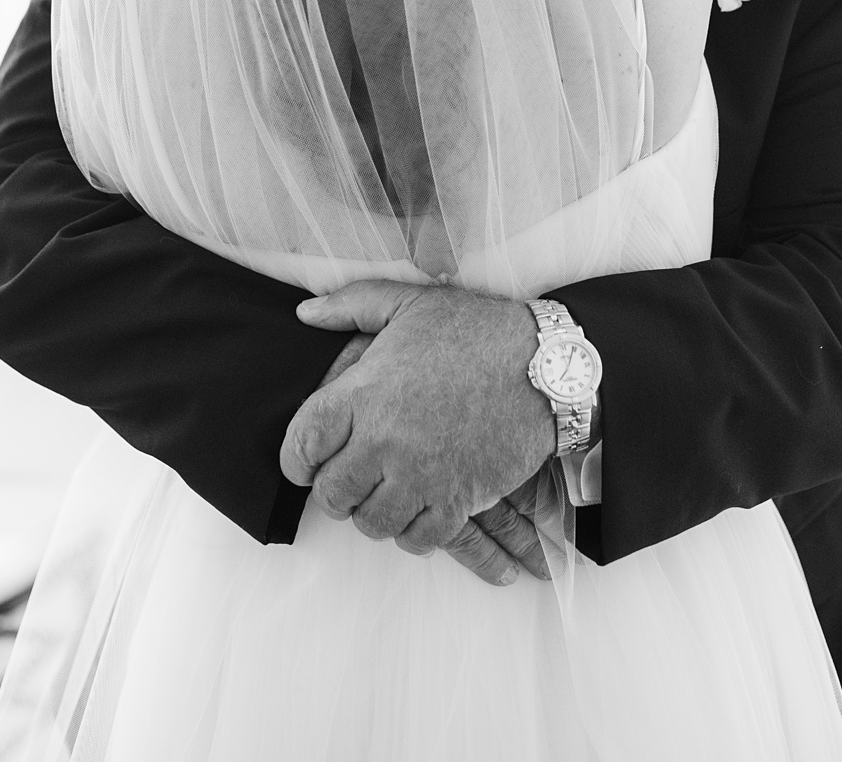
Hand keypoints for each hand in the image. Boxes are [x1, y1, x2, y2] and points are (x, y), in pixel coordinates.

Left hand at [280, 280, 557, 572]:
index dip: (295, 460)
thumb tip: (305, 312)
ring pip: (372, 523)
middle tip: (345, 481)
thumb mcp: (407, 303)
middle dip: (332, 492)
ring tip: (381, 495)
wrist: (546, 364)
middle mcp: (385, 441)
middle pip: (333, 493)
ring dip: (371, 513)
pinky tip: (416, 510)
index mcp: (363, 393)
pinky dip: (412, 532)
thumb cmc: (475, 331)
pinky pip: (420, 539)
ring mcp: (423, 475)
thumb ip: (349, 306)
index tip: (304, 462)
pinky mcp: (461, 499)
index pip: (302, 443)